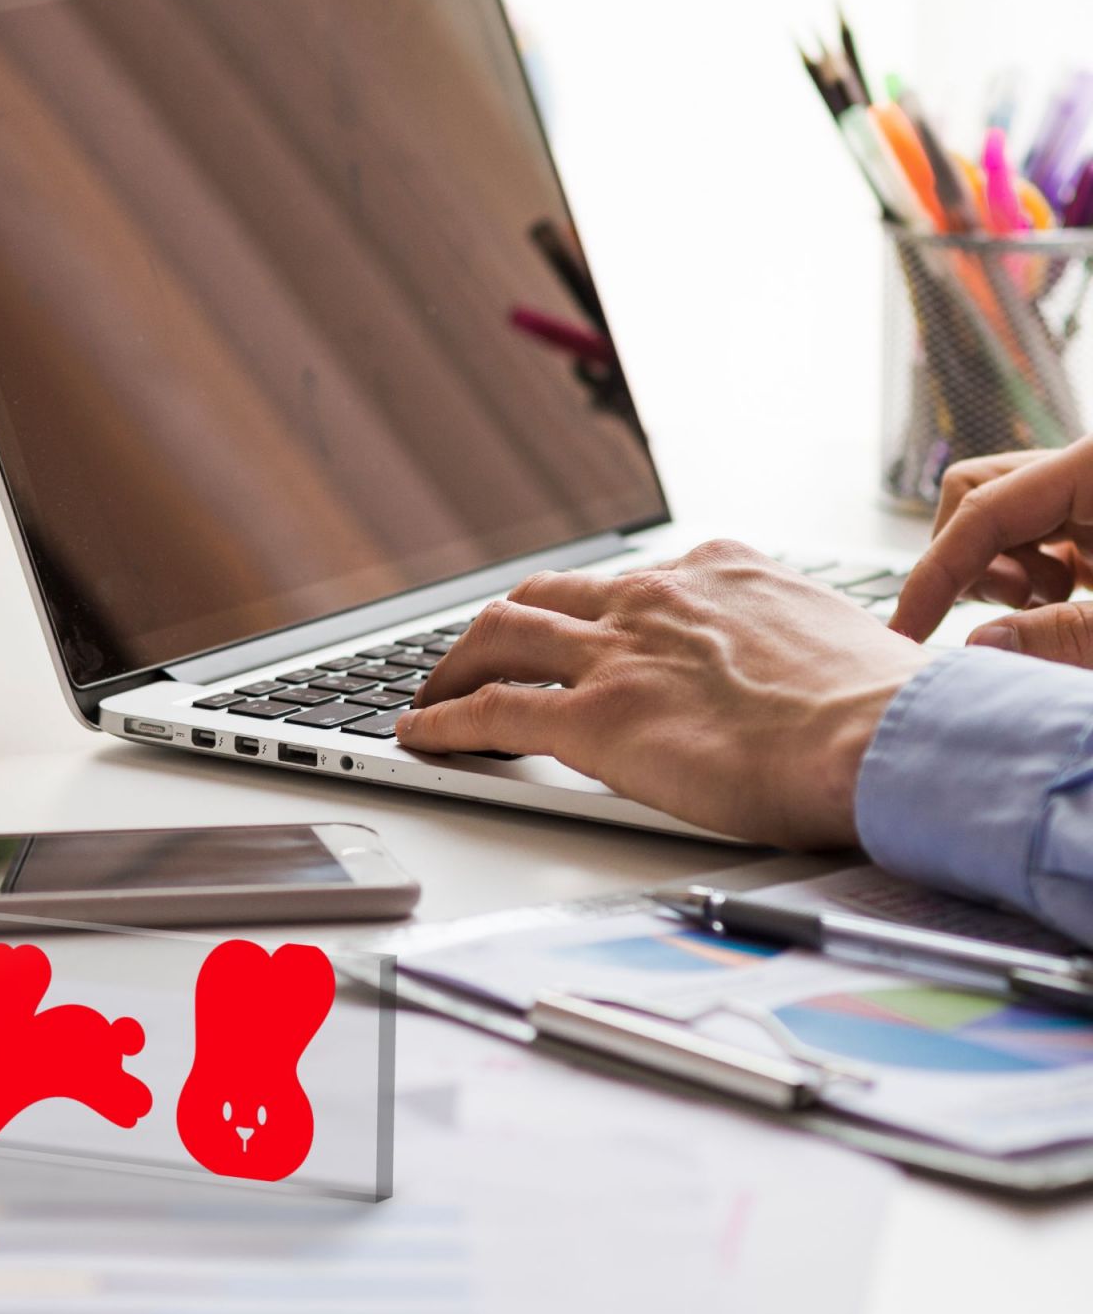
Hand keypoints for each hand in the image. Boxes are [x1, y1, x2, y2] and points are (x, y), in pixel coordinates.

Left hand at [392, 541, 936, 846]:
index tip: (579, 630)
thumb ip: (796, 645)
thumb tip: (812, 677)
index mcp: (719, 574)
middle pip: (545, 596)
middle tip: (483, 654)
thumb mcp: (840, 644)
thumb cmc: (889, 709)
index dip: (590, 611)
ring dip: (457, 663)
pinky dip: (446, 720)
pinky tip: (422, 733)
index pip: (628, 583)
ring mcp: (619, 654)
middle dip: (504, 624)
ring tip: (435, 690)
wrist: (892, 739)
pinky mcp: (596, 720)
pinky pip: (492, 711)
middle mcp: (656, 599)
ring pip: (501, 636)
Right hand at [890, 439, 1092, 662]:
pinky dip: (1032, 578)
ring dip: (1007, 571)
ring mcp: (1088, 493)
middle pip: (978, 496)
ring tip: (1059, 604)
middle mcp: (1084, 470)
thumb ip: (1068, 636)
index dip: (935, 571)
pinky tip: (1065, 602)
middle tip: (1018, 606)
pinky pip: (1037, 535)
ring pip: (1000, 517)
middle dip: (973, 561)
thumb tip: (980, 642)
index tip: (905, 630)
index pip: (984, 507)